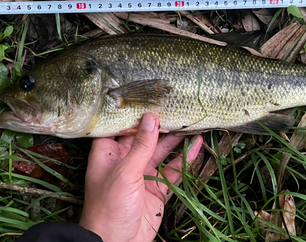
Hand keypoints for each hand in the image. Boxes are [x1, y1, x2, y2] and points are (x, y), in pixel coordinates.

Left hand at [79, 113, 202, 241]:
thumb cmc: (109, 208)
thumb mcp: (125, 173)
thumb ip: (141, 146)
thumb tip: (151, 118)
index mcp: (109, 153)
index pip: (121, 126)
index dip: (136, 112)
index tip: (151, 96)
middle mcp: (125, 160)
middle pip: (145, 137)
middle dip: (161, 124)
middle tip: (178, 107)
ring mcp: (142, 174)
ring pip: (161, 151)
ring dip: (176, 140)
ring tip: (191, 122)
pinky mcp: (156, 188)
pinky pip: (172, 170)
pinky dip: (185, 159)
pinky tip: (196, 146)